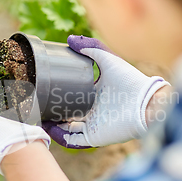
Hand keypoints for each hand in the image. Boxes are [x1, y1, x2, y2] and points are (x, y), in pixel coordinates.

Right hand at [42, 35, 169, 148]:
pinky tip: (49, 129)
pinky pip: (73, 141)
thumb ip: (91, 47)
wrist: (146, 103)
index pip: (72, 97)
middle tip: (36, 106)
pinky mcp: (95, 137)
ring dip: (52, 126)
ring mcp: (93, 126)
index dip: (58, 94)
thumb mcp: (108, 59)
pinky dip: (60, 137)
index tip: (44, 89)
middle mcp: (93, 112)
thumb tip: (69, 39)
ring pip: (67, 129)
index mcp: (95, 95)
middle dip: (51, 112)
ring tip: (38, 119)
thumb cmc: (130, 81)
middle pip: (67, 114)